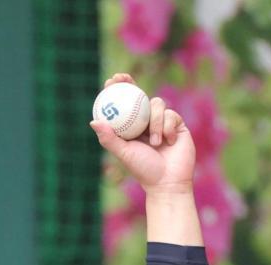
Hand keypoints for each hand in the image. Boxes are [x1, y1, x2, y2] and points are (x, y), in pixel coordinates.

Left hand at [90, 73, 195, 194]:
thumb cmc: (144, 170)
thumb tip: (93, 121)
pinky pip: (171, 114)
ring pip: (156, 104)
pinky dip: (168, 128)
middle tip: (122, 77)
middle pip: (139, 96)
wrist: (168, 181)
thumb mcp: (124, 153)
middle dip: (130, 83)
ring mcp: (162, 121)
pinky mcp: (177, 123)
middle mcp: (145, 122)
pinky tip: (168, 142)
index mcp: (130, 129)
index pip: (123, 106)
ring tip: (155, 142)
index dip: (117, 91)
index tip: (110, 81)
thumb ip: (110, 138)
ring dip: (155, 123)